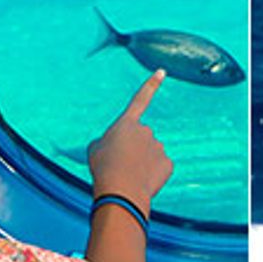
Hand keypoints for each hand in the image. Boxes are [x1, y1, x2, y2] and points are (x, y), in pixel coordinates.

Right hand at [88, 70, 172, 214]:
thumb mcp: (95, 150)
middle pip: (140, 139)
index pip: (140, 99)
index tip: (162, 71)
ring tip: (128, 176)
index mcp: (126, 123)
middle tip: (119, 165)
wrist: (121, 190)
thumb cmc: (104, 168)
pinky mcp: (168, 163)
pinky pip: (158, 169)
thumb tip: (117, 148)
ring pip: (149, 155)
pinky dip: (151, 175)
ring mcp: (159, 146)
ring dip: (140, 164)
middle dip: (132, 150)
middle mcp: (146, 131)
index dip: (151, 85)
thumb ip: (107, 142)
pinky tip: (141, 182)